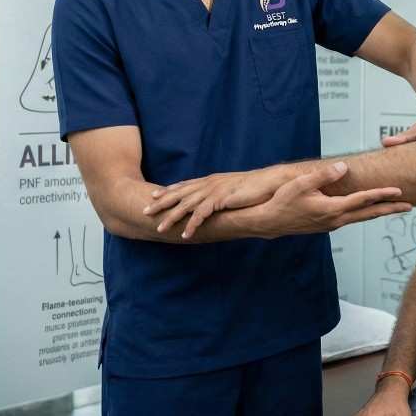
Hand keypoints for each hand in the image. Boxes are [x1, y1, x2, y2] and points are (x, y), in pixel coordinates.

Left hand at [145, 166, 294, 238]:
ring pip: (187, 206)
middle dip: (161, 204)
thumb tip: (217, 201)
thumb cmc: (255, 186)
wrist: (270, 182)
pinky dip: (192, 225)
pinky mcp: (221, 200)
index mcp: (211, 180)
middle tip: (145, 211)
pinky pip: (202, 214)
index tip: (154, 196)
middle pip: (180, 194)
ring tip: (160, 229)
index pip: (185, 185)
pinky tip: (185, 235)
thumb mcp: (233, 188)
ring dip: (172, 218)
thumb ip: (222, 193)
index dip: (169, 191)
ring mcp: (214, 191)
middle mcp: (209, 184)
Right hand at [242, 162, 410, 237]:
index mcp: (332, 209)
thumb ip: (323, 175)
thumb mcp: (300, 184)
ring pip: (361, 218)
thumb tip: (343, 166)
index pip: (363, 200)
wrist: (269, 222)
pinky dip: (365, 213)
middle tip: (409, 206)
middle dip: (390, 209)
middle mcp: (335, 219)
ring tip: (394, 207)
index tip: (399, 191)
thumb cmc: (282, 201)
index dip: (382, 194)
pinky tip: (368, 210)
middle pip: (369, 213)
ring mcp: (332, 224)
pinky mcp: (327, 224)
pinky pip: (352, 218)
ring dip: (379, 212)